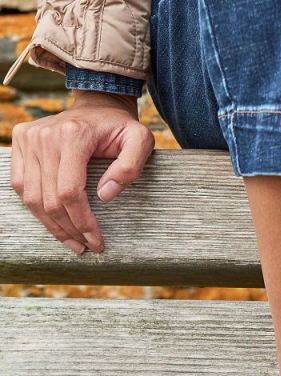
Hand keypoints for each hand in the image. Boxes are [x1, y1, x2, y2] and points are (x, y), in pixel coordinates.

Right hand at [10, 90, 154, 253]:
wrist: (98, 104)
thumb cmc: (121, 127)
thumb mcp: (141, 141)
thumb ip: (129, 168)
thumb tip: (105, 196)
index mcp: (73, 136)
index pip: (70, 192)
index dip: (82, 222)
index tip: (96, 241)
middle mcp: (44, 136)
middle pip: (49, 199)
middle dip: (69, 229)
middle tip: (87, 247)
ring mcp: (28, 138)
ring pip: (31, 196)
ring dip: (51, 225)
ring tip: (72, 242)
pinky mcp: (20, 142)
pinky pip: (20, 185)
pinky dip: (36, 209)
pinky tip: (55, 224)